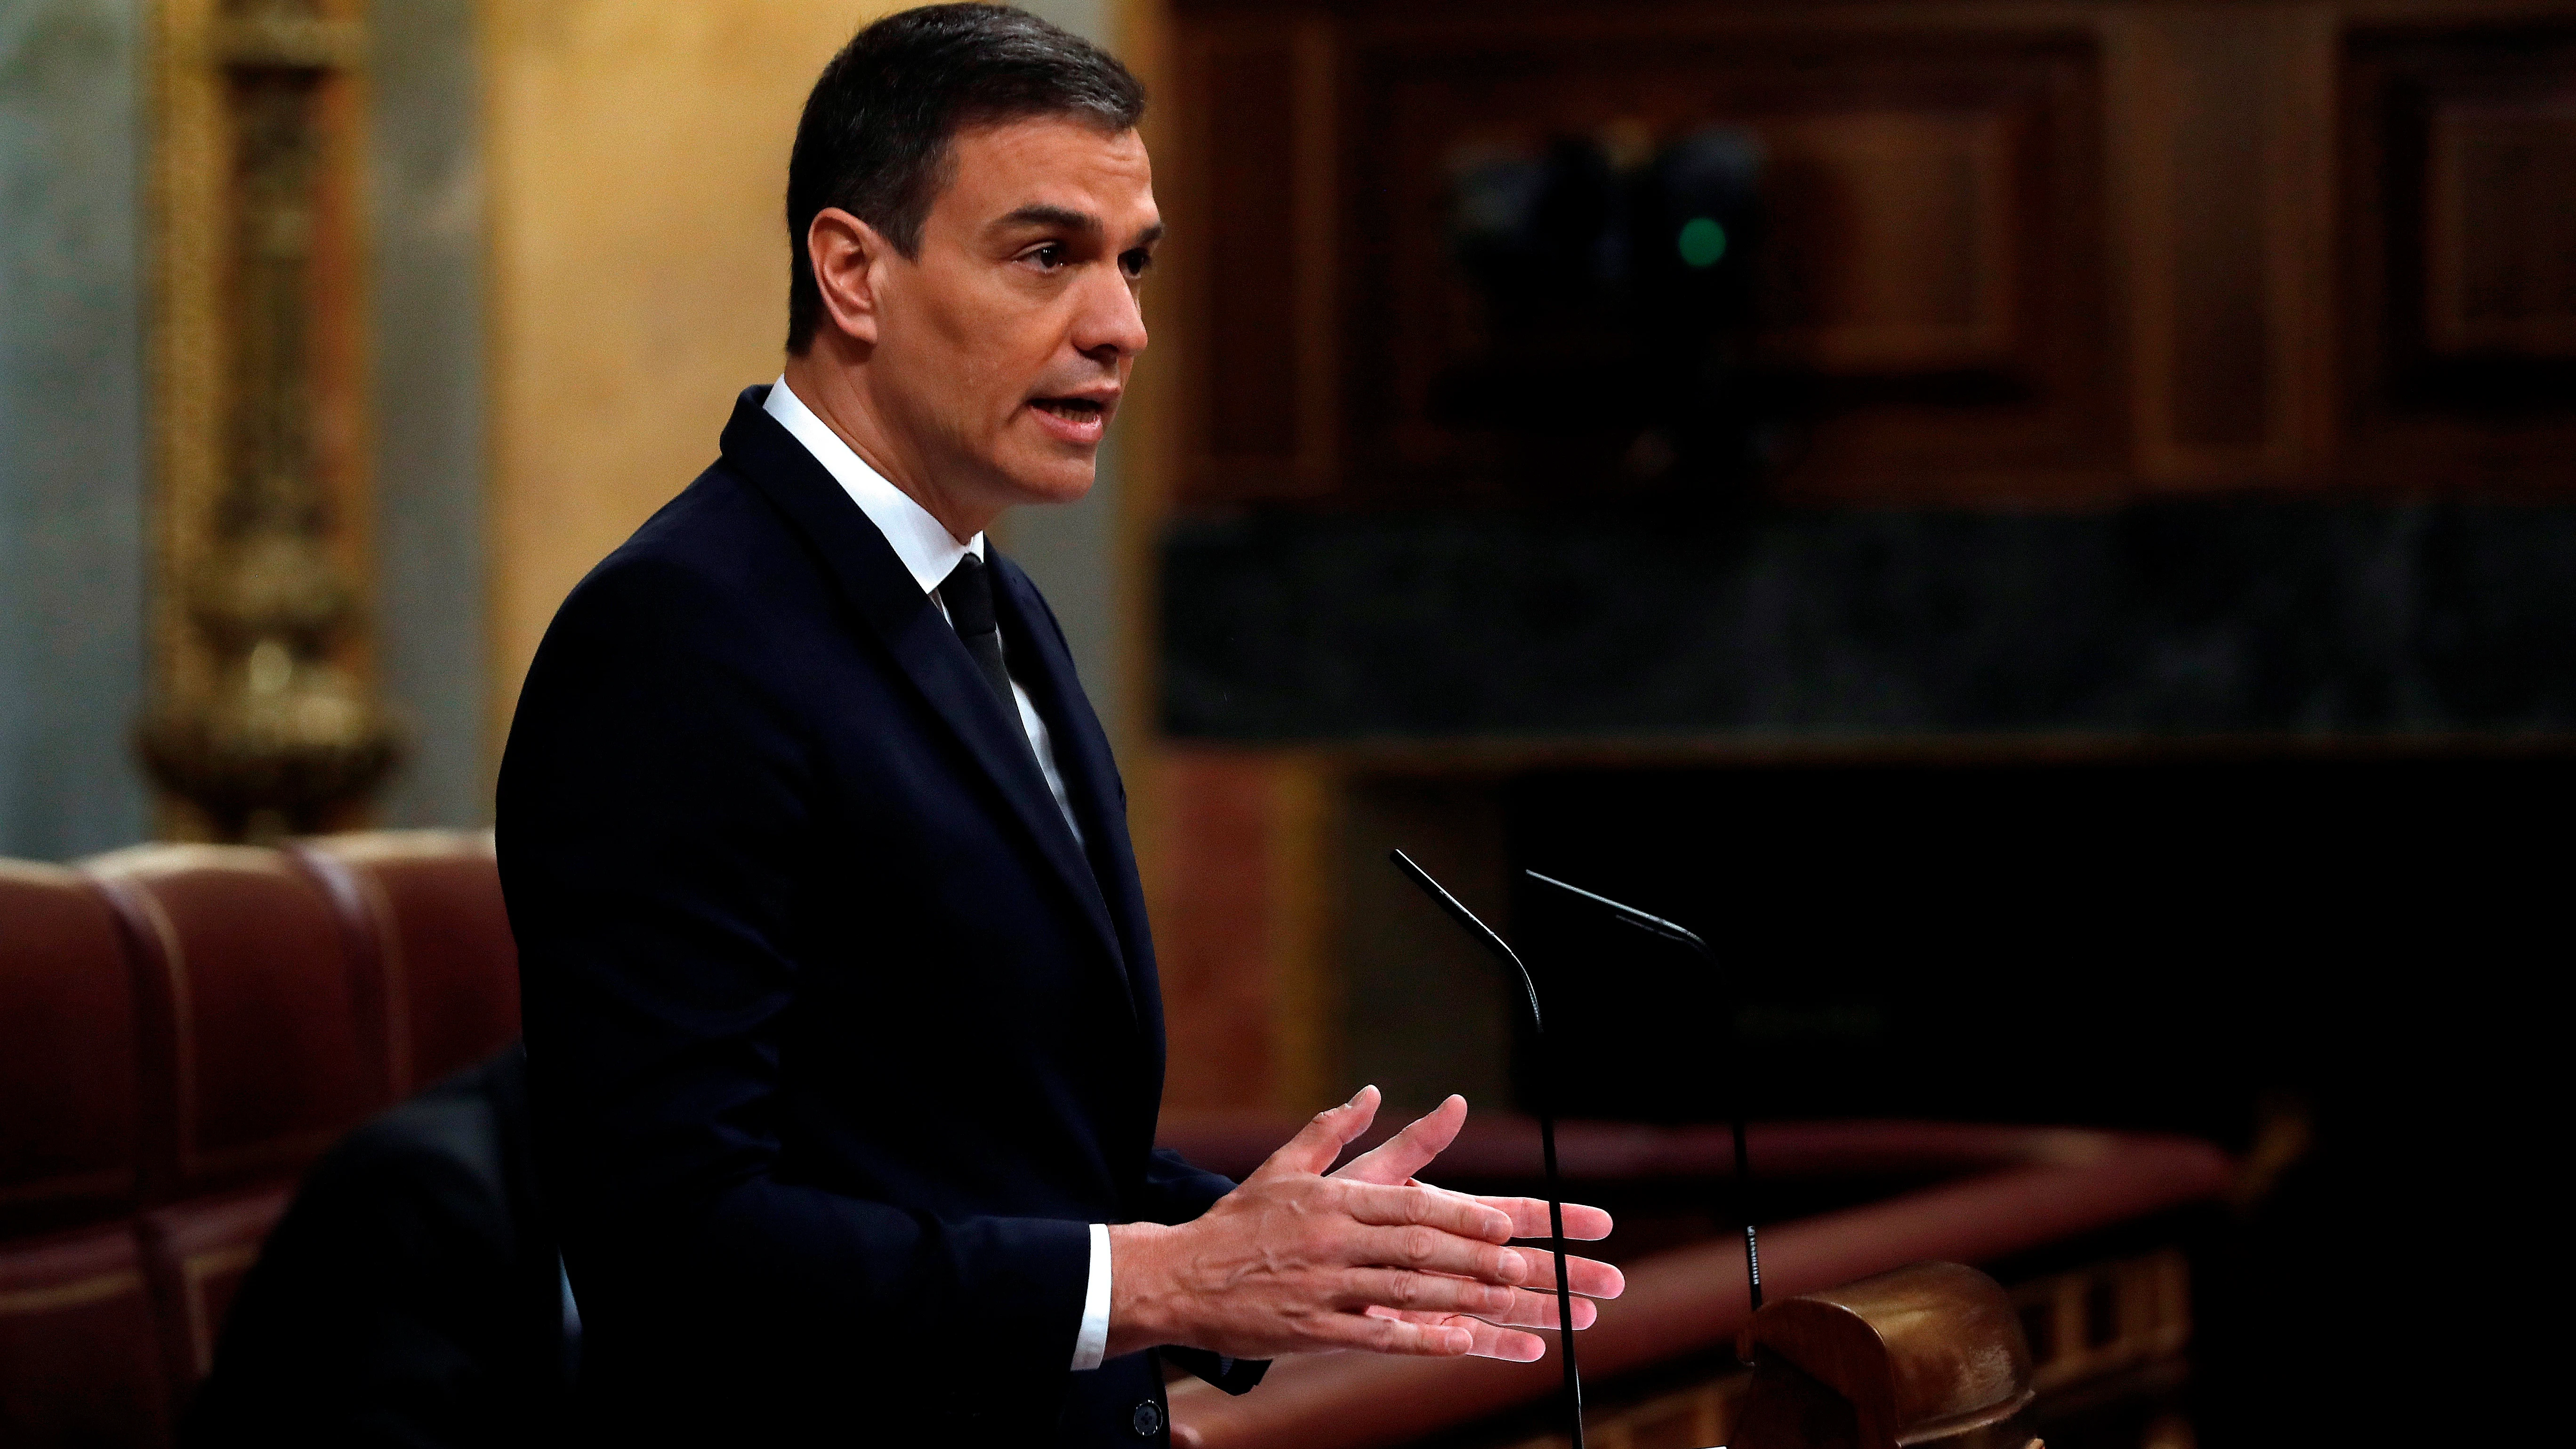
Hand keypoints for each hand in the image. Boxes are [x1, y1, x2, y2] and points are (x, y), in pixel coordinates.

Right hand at [1105, 1087, 1621, 1361]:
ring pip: (1419, 1293)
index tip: (1515, 1224)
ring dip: (1484, 1302)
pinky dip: (1432, 1340)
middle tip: (1554, 1271)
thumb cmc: (1239, 1222)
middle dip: (1500, 1261)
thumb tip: (1372, 1092)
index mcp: (1339, 1199)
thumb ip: (1335, 1131)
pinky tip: (1474, 1346)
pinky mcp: (1320, 1331)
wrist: (1178, 1278)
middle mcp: (1341, 1242)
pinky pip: (1385, 1336)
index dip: (1470, 1215)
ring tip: (1539, 1310)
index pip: (1418, 1205)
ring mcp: (1332, 1289)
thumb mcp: (1285, 1167)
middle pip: (1433, 1251)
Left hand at [1330, 1092, 1621, 1361]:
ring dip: (1544, 1309)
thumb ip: (1415, 1145)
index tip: (1603, 1222)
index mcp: (1445, 1215)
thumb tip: (1454, 1103)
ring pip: (1502, 1303)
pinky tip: (1532, 1349)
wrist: (1277, 1262)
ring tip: (1588, 1316)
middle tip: (1615, 1281)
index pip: (1513, 1215)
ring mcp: (1437, 1292)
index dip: (1558, 1219)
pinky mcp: (1416, 1327)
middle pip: (1520, 1264)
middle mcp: (1449, 1255)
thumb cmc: (1319, 1213)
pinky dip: (1497, 1344)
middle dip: (1567, 1271)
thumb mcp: (1369, 1174)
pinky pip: (1463, 1338)